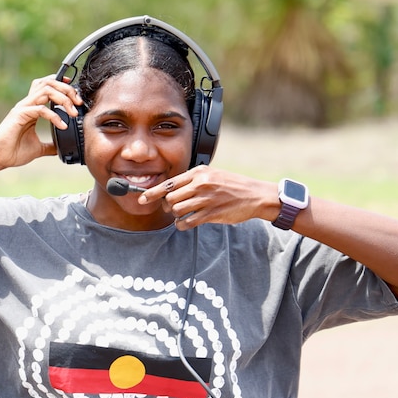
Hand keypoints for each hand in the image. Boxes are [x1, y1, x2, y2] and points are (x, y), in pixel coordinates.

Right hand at [0, 75, 82, 169]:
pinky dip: (54, 116)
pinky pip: (40, 109)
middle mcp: (27, 104)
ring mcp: (22, 108)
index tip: (75, 93)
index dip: (61, 84)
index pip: (46, 87)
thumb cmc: (13, 151)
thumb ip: (50, 145)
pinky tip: (62, 125)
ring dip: (63, 99)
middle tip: (78, 102)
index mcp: (31, 108)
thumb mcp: (38, 148)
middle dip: (67, 89)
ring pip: (45, 91)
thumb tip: (61, 148)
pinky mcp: (19, 115)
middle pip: (48, 83)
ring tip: (73, 112)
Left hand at [139, 166, 277, 229]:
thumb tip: (171, 190)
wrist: (255, 195)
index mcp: (199, 173)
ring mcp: (206, 199)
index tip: (142, 198)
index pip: (169, 183)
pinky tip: (186, 223)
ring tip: (183, 215)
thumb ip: (193, 180)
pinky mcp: (211, 213)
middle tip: (173, 208)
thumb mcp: (212, 175)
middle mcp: (201, 184)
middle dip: (167, 206)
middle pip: (170, 198)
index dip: (152, 192)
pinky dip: (182, 224)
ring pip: (176, 210)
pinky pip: (187, 222)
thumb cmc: (233, 185)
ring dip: (176, 215)